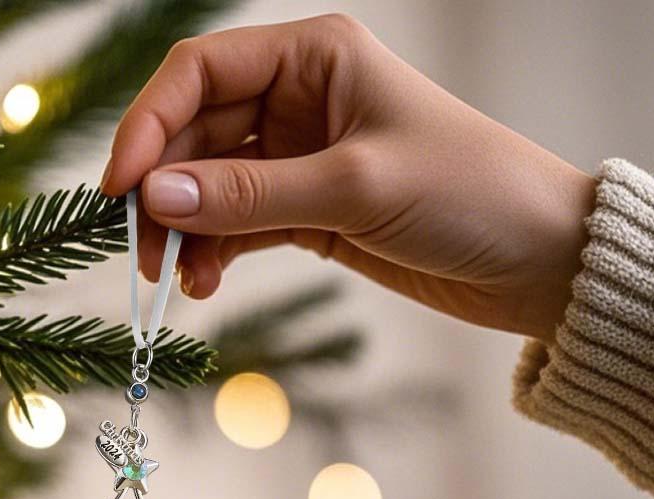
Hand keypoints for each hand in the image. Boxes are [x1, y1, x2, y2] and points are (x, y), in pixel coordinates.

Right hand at [101, 15, 595, 342]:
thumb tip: (156, 198)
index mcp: (314, 58)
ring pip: (211, 187)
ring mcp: (299, 159)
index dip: (149, 126)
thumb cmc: (468, 194)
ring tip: (178, 279)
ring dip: (186, 232)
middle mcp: (298, 100)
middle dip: (164, 192)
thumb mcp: (355, 188)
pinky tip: (206, 284)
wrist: (532, 259)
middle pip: (195, 135)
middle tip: (143, 253)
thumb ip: (251, 195)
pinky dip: (215, 253)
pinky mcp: (308, 212)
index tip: (120, 188)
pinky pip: (239, 226)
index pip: (200, 73)